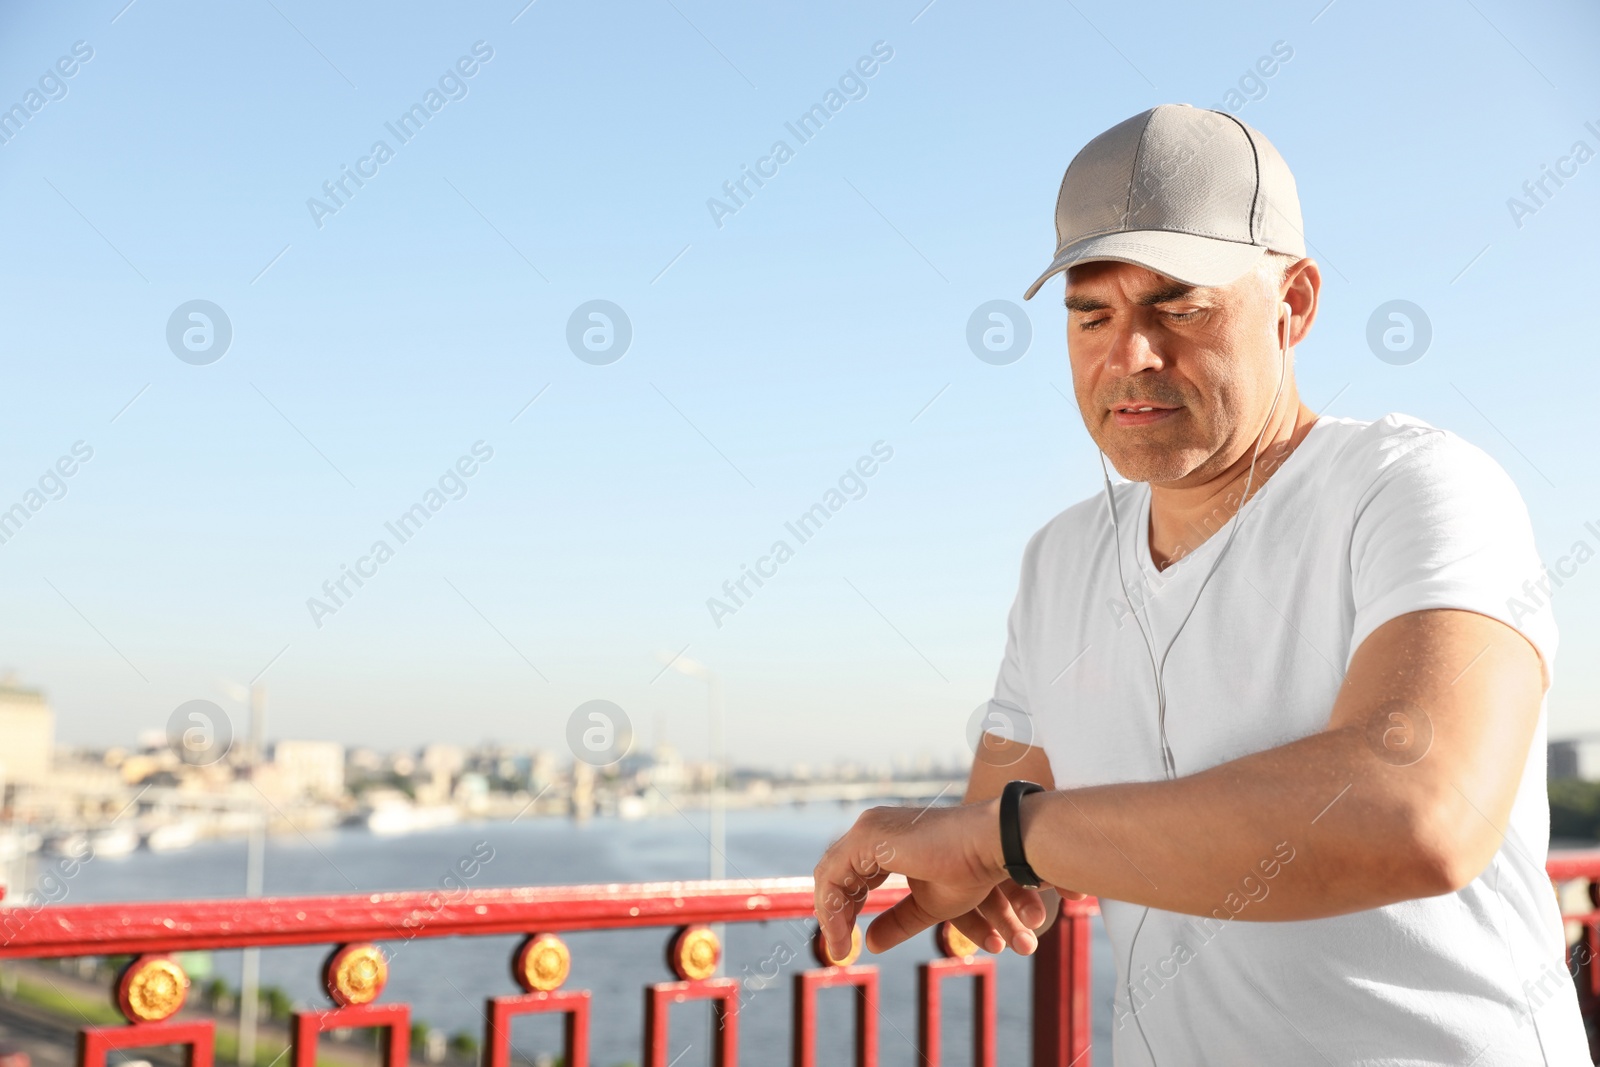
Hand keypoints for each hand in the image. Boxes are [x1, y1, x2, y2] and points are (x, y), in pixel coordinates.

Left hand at [813, 799, 1042, 957]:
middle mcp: (872, 828)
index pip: (850, 875)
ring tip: (839, 949)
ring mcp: (869, 829)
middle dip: (834, 914)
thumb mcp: (928, 906)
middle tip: (838, 949)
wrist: (993, 846)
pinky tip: (841, 935)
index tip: (846, 942)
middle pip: (835, 874)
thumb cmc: (971, 872)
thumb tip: (870, 944)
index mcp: (884, 840)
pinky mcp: (869, 836)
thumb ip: (897, 921)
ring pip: (829, 875)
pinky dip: (833, 908)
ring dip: (830, 916)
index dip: (845, 909)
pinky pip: (833, 876)